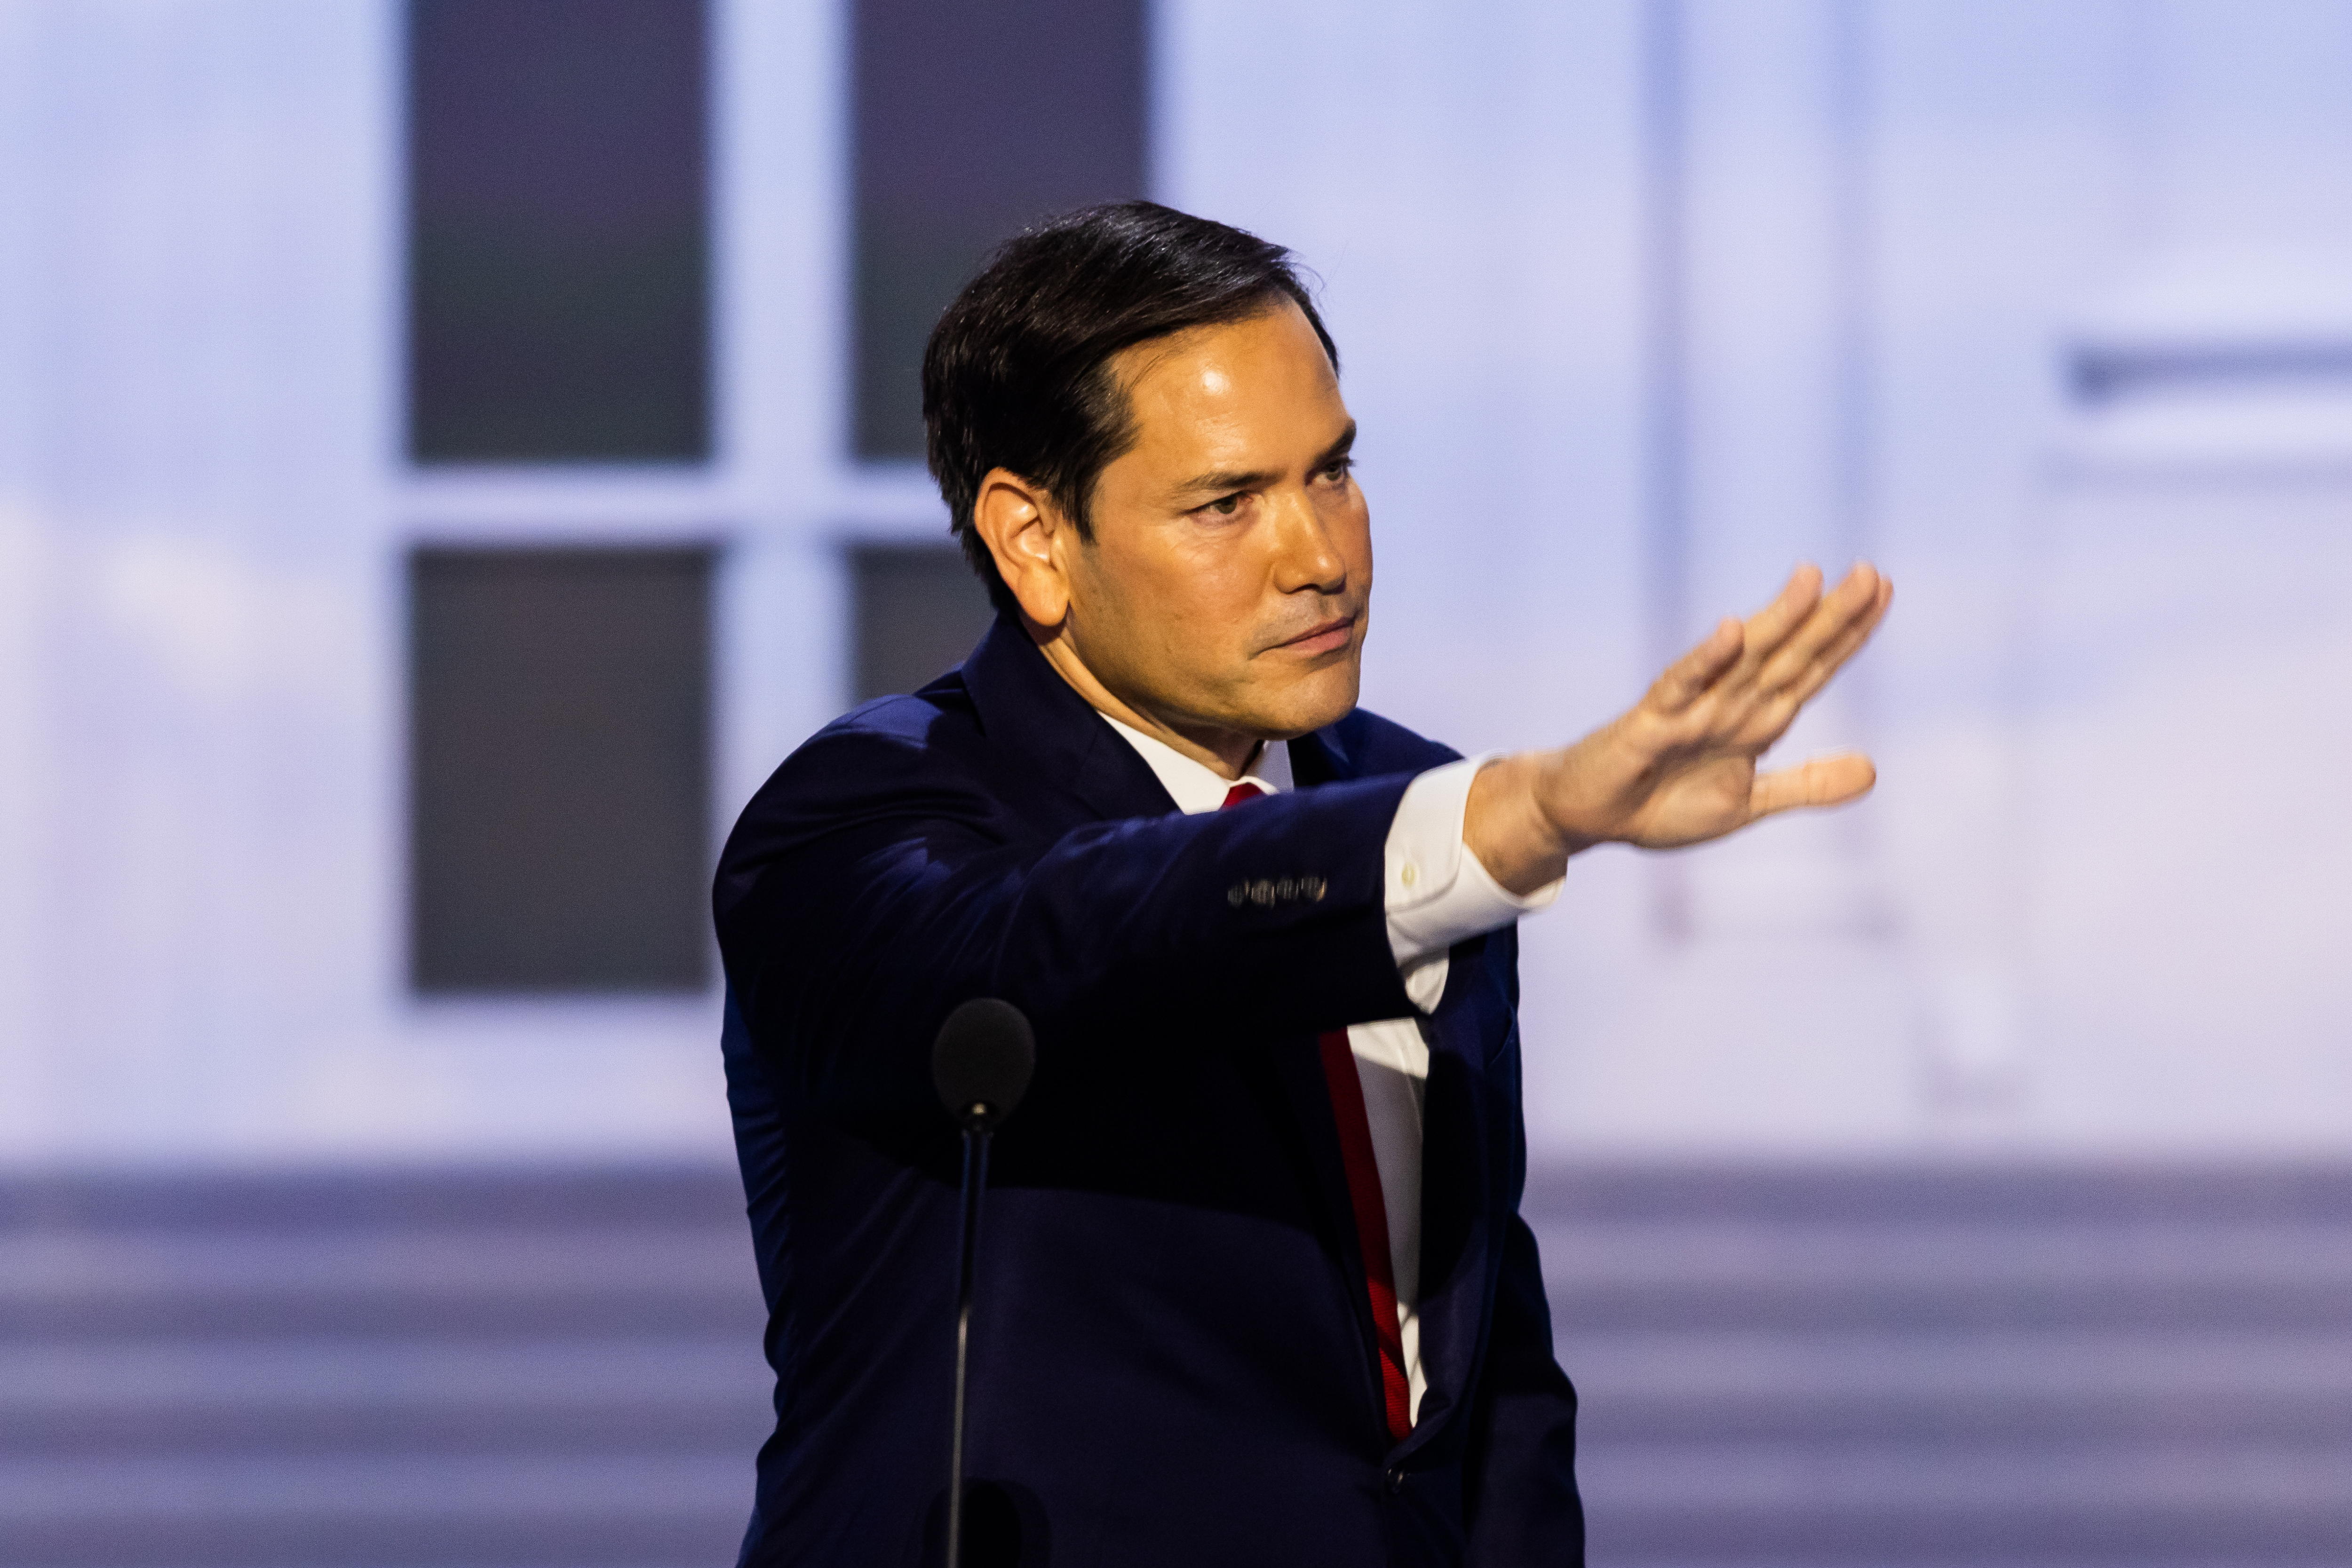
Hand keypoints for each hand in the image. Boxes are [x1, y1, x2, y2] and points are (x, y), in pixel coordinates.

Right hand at [1468, 562, 1891, 891]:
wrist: (1591, 819)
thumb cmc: (1662, 804)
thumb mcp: (1748, 803)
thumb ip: (1807, 785)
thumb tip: (1874, 769)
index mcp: (1757, 721)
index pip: (1812, 669)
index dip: (1849, 635)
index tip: (1884, 592)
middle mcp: (1730, 704)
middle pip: (1789, 654)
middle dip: (1830, 617)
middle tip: (1870, 573)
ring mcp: (1691, 708)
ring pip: (1743, 659)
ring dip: (1777, 620)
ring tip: (1811, 579)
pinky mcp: (1651, 722)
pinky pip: (1681, 686)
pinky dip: (1706, 660)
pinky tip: (1732, 631)